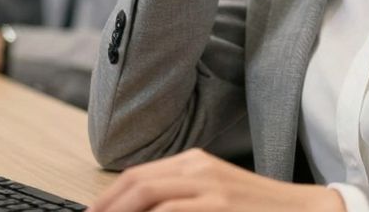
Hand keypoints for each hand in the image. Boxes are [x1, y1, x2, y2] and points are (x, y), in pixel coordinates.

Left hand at [90, 149, 344, 211]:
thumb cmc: (263, 211)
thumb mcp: (219, 198)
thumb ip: (185, 201)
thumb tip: (149, 211)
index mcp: (196, 163)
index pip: (138, 176)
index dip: (108, 199)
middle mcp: (199, 168)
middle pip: (136, 183)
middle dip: (105, 208)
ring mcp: (210, 187)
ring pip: (147, 195)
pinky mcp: (220, 206)